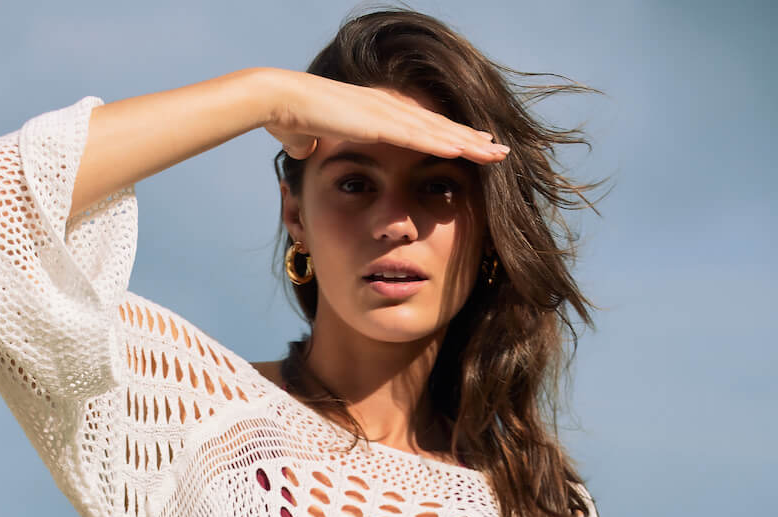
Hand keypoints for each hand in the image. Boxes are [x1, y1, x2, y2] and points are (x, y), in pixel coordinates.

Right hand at [263, 69, 509, 165]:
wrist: (280, 101)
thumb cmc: (289, 119)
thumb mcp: (309, 140)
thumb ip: (314, 146)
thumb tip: (306, 152)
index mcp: (378, 115)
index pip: (423, 128)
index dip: (450, 138)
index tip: (473, 147)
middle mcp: (389, 110)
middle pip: (439, 128)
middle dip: (471, 140)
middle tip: (500, 150)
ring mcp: (387, 115)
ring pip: (438, 132)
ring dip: (469, 143)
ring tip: (496, 153)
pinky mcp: (380, 123)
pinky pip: (420, 137)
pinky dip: (445, 144)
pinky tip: (466, 150)